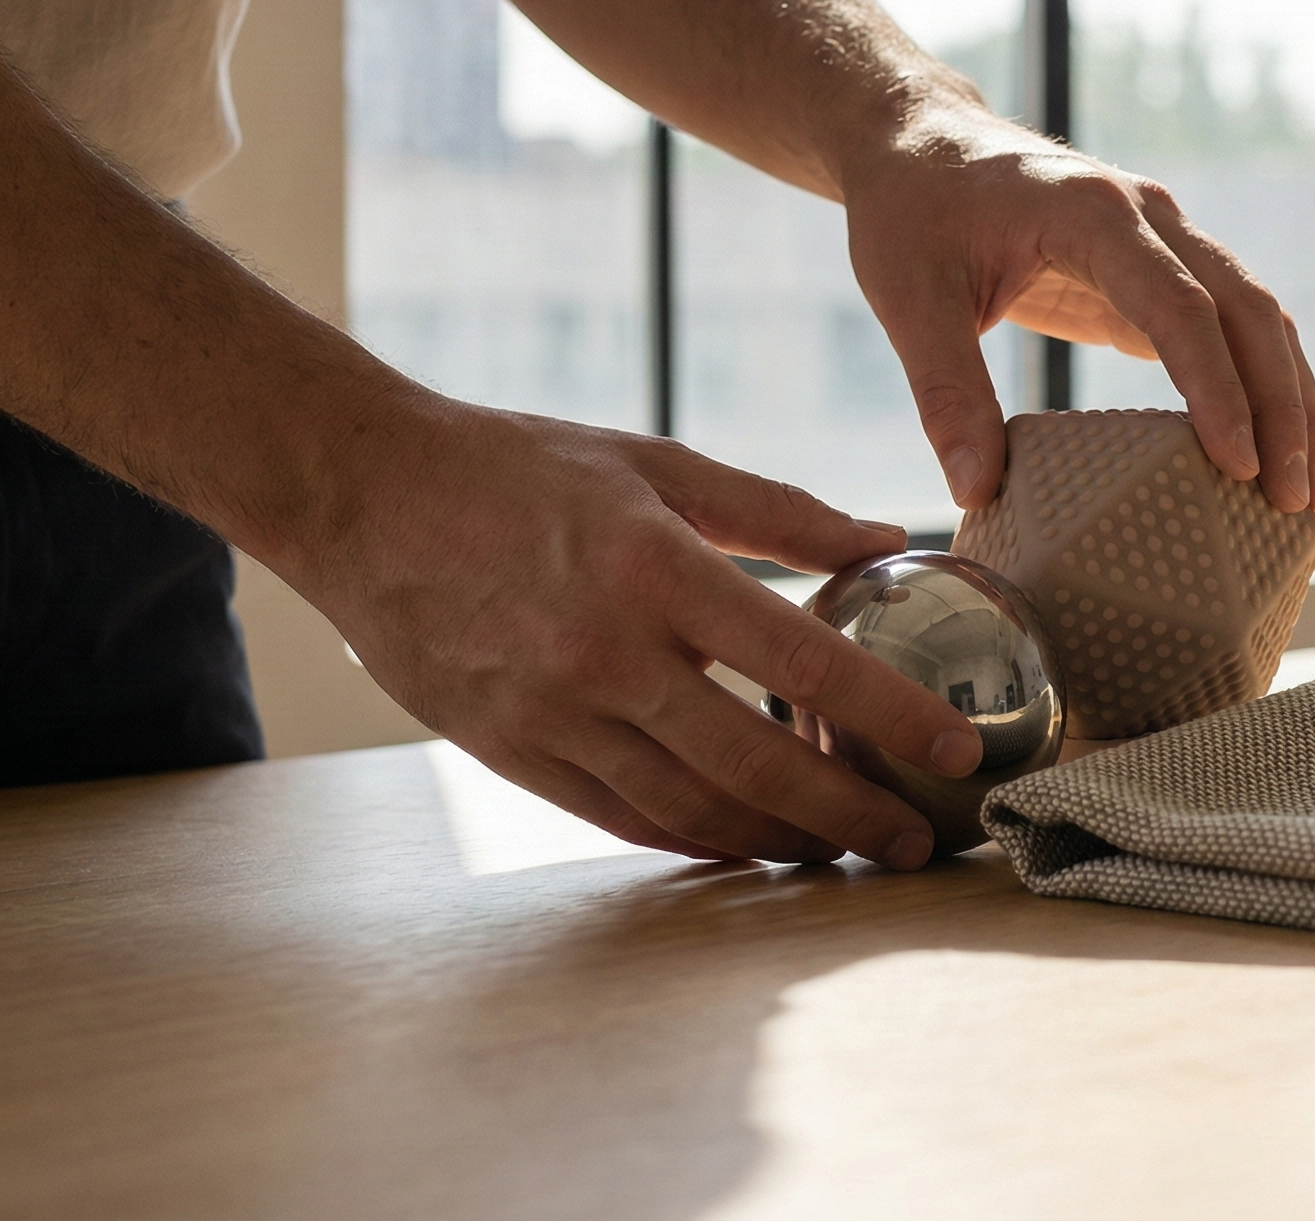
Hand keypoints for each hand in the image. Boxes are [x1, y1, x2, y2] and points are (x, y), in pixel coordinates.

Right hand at [295, 399, 984, 867]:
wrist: (360, 498)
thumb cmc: (516, 467)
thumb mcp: (653, 462)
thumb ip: (776, 510)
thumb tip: (886, 534)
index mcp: (653, 568)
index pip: (799, 657)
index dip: (888, 713)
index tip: (955, 748)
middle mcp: (605, 653)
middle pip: (754, 762)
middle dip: (848, 815)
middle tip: (915, 841)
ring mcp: (552, 713)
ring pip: (689, 808)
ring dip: (777, 841)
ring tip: (843, 852)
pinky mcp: (511, 750)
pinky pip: (621, 817)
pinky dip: (693, 838)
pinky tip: (746, 841)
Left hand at [837, 96, 1314, 515]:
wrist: (921, 138)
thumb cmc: (911, 211)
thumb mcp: (909, 300)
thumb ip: (946, 393)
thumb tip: (978, 492)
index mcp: (1092, 211)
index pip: (1178, 304)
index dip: (1214, 386)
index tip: (1236, 464)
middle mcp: (1149, 214)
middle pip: (1248, 310)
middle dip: (1281, 406)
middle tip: (1293, 501)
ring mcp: (1166, 237)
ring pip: (1259, 318)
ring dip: (1291, 402)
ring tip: (1309, 496)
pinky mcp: (1161, 269)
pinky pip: (1232, 328)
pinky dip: (1260, 388)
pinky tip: (1271, 456)